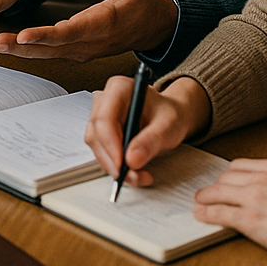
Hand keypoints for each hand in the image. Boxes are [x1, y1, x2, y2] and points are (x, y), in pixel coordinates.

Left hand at [0, 0, 178, 60]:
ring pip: (50, 52)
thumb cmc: (146, 2)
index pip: (72, 32)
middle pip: (54, 47)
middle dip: (24, 47)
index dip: (47, 35)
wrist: (155, 26)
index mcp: (105, 24)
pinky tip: (12, 46)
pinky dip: (32, 50)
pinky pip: (53, 51)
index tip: (24, 36)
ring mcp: (85, 48)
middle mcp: (92, 41)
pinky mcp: (80, 49)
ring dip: (23, 51)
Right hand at [85, 75, 211, 188]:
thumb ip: (151, 141)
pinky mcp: (101, 131)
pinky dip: (115, 166)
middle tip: (133, 176)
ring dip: (114, 166)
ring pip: (96, 145)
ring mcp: (100, 115)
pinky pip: (101, 151)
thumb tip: (132, 159)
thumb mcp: (169, 126)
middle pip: (96, 133)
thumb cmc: (169, 115)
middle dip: (112, 160)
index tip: (122, 164)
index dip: (110, 143)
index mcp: (120, 88)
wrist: (170, 116)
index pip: (105, 117)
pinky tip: (133, 172)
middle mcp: (105, 100)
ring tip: (138, 176)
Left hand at [193, 158, 266, 265]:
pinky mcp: (251, 220)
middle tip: (210, 193)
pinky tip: (201, 214)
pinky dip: (206, 213)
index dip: (229, 176)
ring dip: (206, 197)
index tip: (224, 181)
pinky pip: (220, 212)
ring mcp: (253, 198)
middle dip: (217, 186)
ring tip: (200, 202)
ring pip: (218, 192)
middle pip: (226, 178)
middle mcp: (260, 178)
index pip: (239, 165)